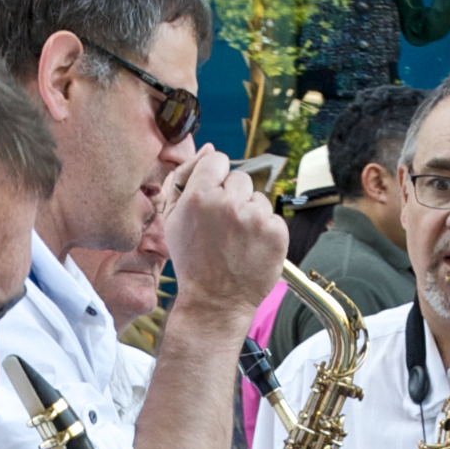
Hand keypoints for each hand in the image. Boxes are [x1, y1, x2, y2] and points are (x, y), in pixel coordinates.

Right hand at [161, 146, 287, 321]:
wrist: (215, 301)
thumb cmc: (191, 260)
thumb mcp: (173, 219)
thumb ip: (184, 178)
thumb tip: (209, 147)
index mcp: (199, 196)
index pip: (217, 160)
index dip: (215, 178)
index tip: (212, 199)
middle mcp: (228, 203)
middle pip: (240, 177)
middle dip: (233, 197)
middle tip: (223, 227)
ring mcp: (255, 218)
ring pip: (258, 198)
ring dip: (250, 214)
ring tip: (237, 240)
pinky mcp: (276, 232)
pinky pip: (273, 217)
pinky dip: (265, 230)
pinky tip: (251, 248)